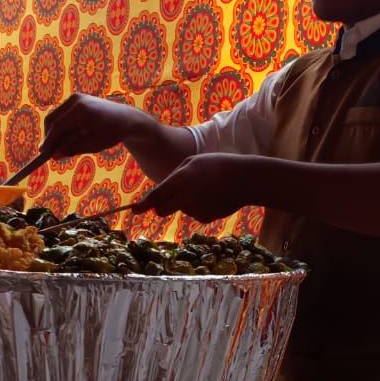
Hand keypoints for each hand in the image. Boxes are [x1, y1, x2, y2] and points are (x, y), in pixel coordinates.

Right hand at [41, 93, 129, 161]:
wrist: (125, 118)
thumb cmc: (111, 133)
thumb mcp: (93, 144)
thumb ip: (73, 149)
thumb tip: (55, 155)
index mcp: (82, 110)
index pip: (59, 125)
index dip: (49, 140)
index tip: (42, 153)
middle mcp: (76, 99)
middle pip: (52, 118)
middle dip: (49, 136)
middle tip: (47, 152)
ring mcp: (75, 97)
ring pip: (55, 116)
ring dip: (54, 132)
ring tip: (58, 147)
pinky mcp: (75, 99)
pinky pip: (61, 114)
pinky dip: (60, 126)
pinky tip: (65, 138)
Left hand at [134, 154, 256, 222]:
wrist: (245, 180)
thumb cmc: (217, 165)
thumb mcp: (192, 162)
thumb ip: (175, 176)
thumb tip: (164, 191)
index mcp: (179, 180)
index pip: (156, 196)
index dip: (143, 205)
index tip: (134, 210)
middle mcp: (184, 198)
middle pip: (162, 210)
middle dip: (161, 206)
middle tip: (170, 198)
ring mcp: (194, 210)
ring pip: (181, 209)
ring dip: (186, 202)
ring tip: (205, 188)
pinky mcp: (205, 218)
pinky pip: (195, 213)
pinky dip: (199, 207)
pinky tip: (213, 196)